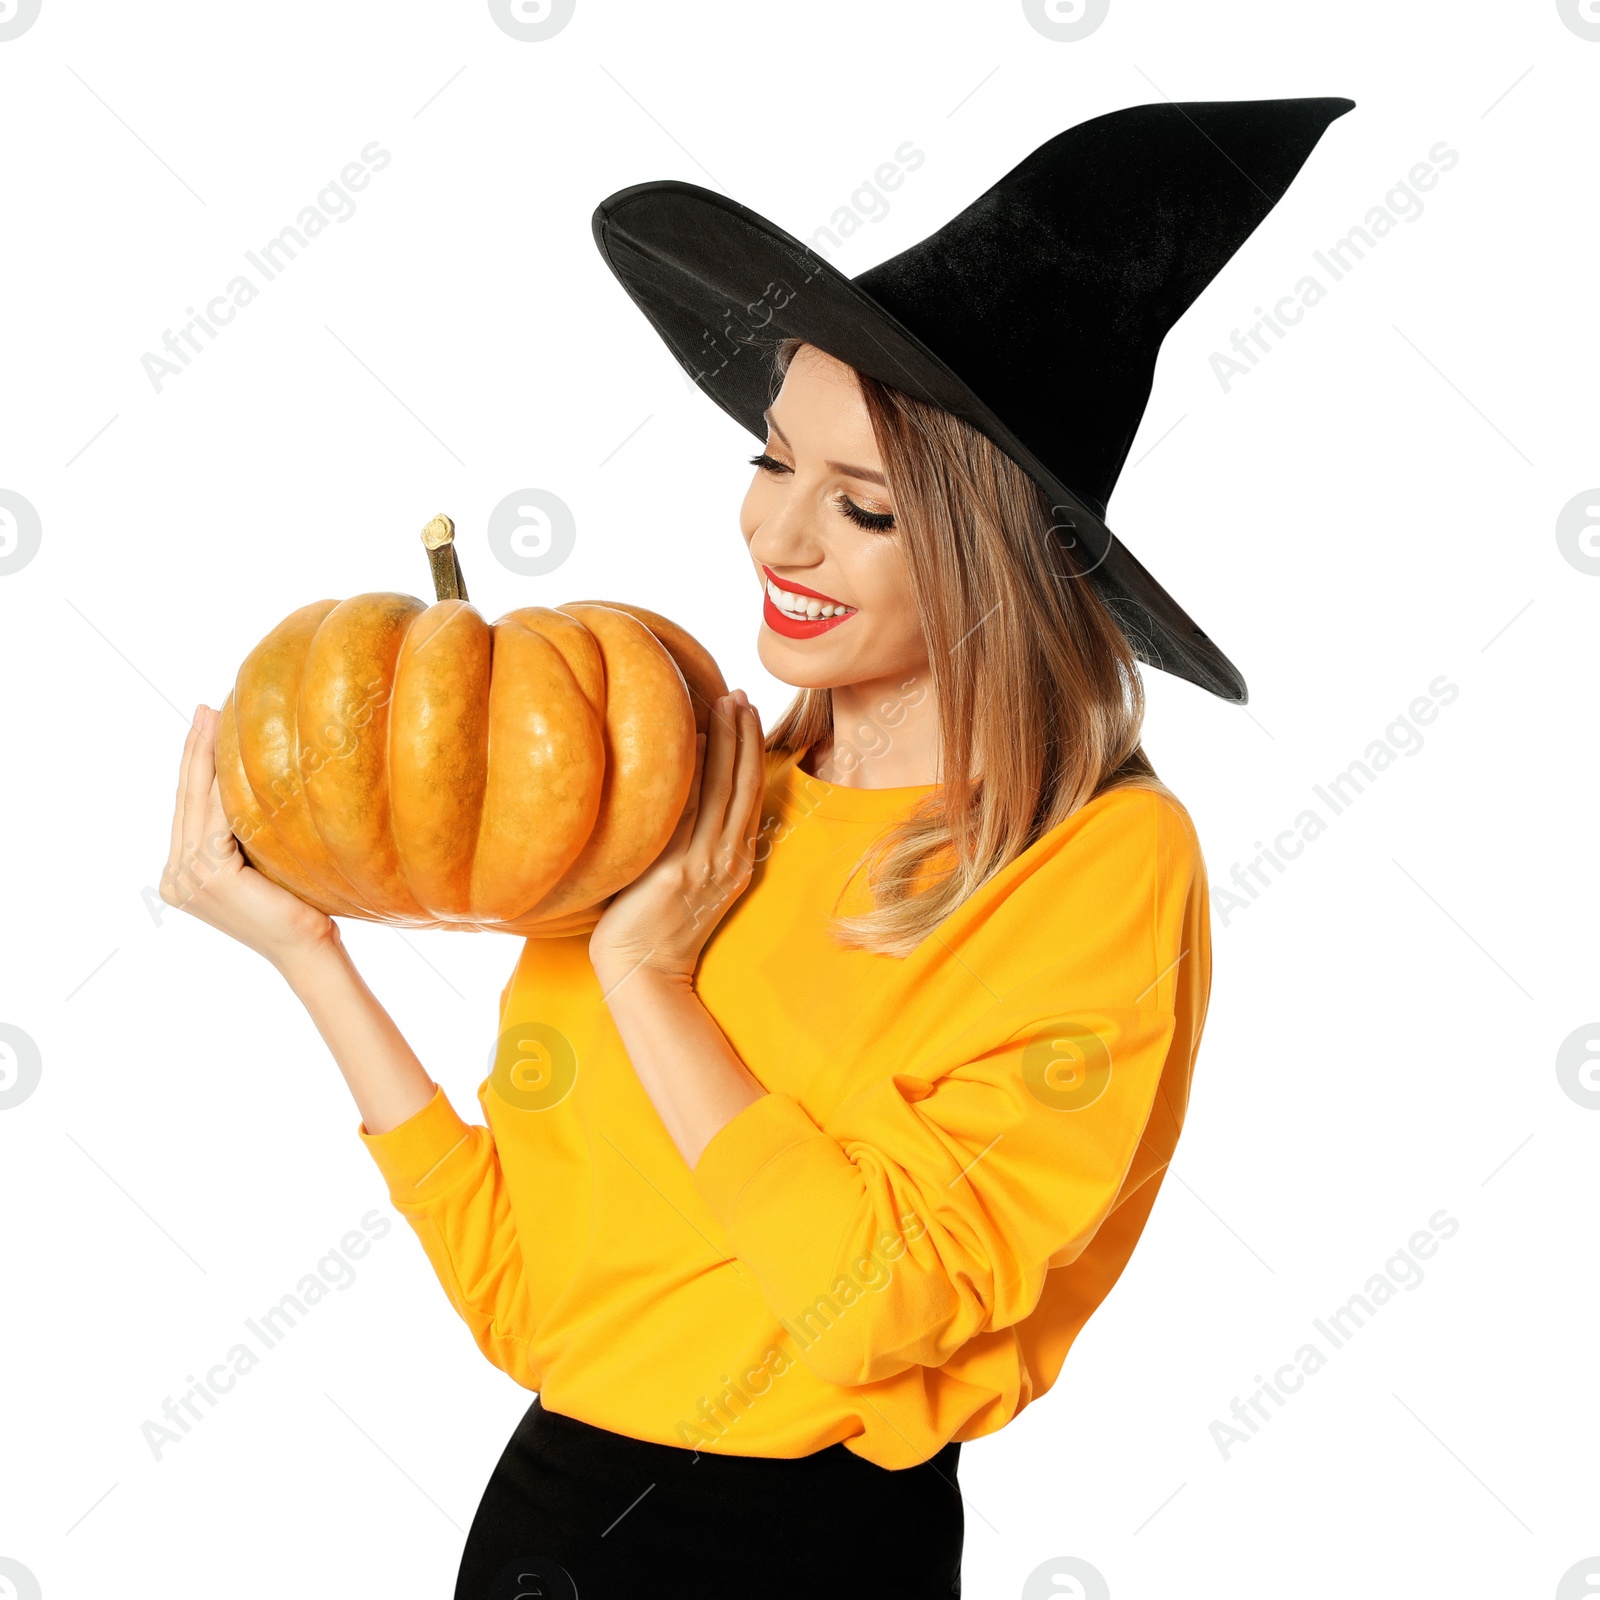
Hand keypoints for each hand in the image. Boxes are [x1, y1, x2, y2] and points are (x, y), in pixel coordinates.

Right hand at [160, 704, 335, 968]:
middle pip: (187, 799)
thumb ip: (248, 833)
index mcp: (184, 874)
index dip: (194, 765)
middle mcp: (176, 876)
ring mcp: (186, 878)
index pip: (190, 809)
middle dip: (194, 750)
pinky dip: (221, 782)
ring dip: (203, 756)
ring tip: (212, 717)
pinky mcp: (207, 874)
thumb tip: (261, 783)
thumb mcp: (266, 862)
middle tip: (203, 708)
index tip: (205, 723)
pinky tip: (231, 752)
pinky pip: (216, 817)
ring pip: (196, 802)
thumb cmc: (302, 910)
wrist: (308, 950)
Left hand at [589, 690, 765, 985]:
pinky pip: (689, 811)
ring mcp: (705, 863)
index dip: (752, 752)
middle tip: (741, 696)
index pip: (750, 794)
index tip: (748, 714)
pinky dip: (695, 773)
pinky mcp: (677, 869)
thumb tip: (684, 793)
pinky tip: (693, 741)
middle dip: (745, 736)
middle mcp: (727, 859)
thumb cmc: (653, 929)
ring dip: (728, 743)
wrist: (643, 973)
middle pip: (744, 784)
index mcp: (735, 861)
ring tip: (726, 705)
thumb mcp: (690, 881)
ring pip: (724, 790)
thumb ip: (693, 841)